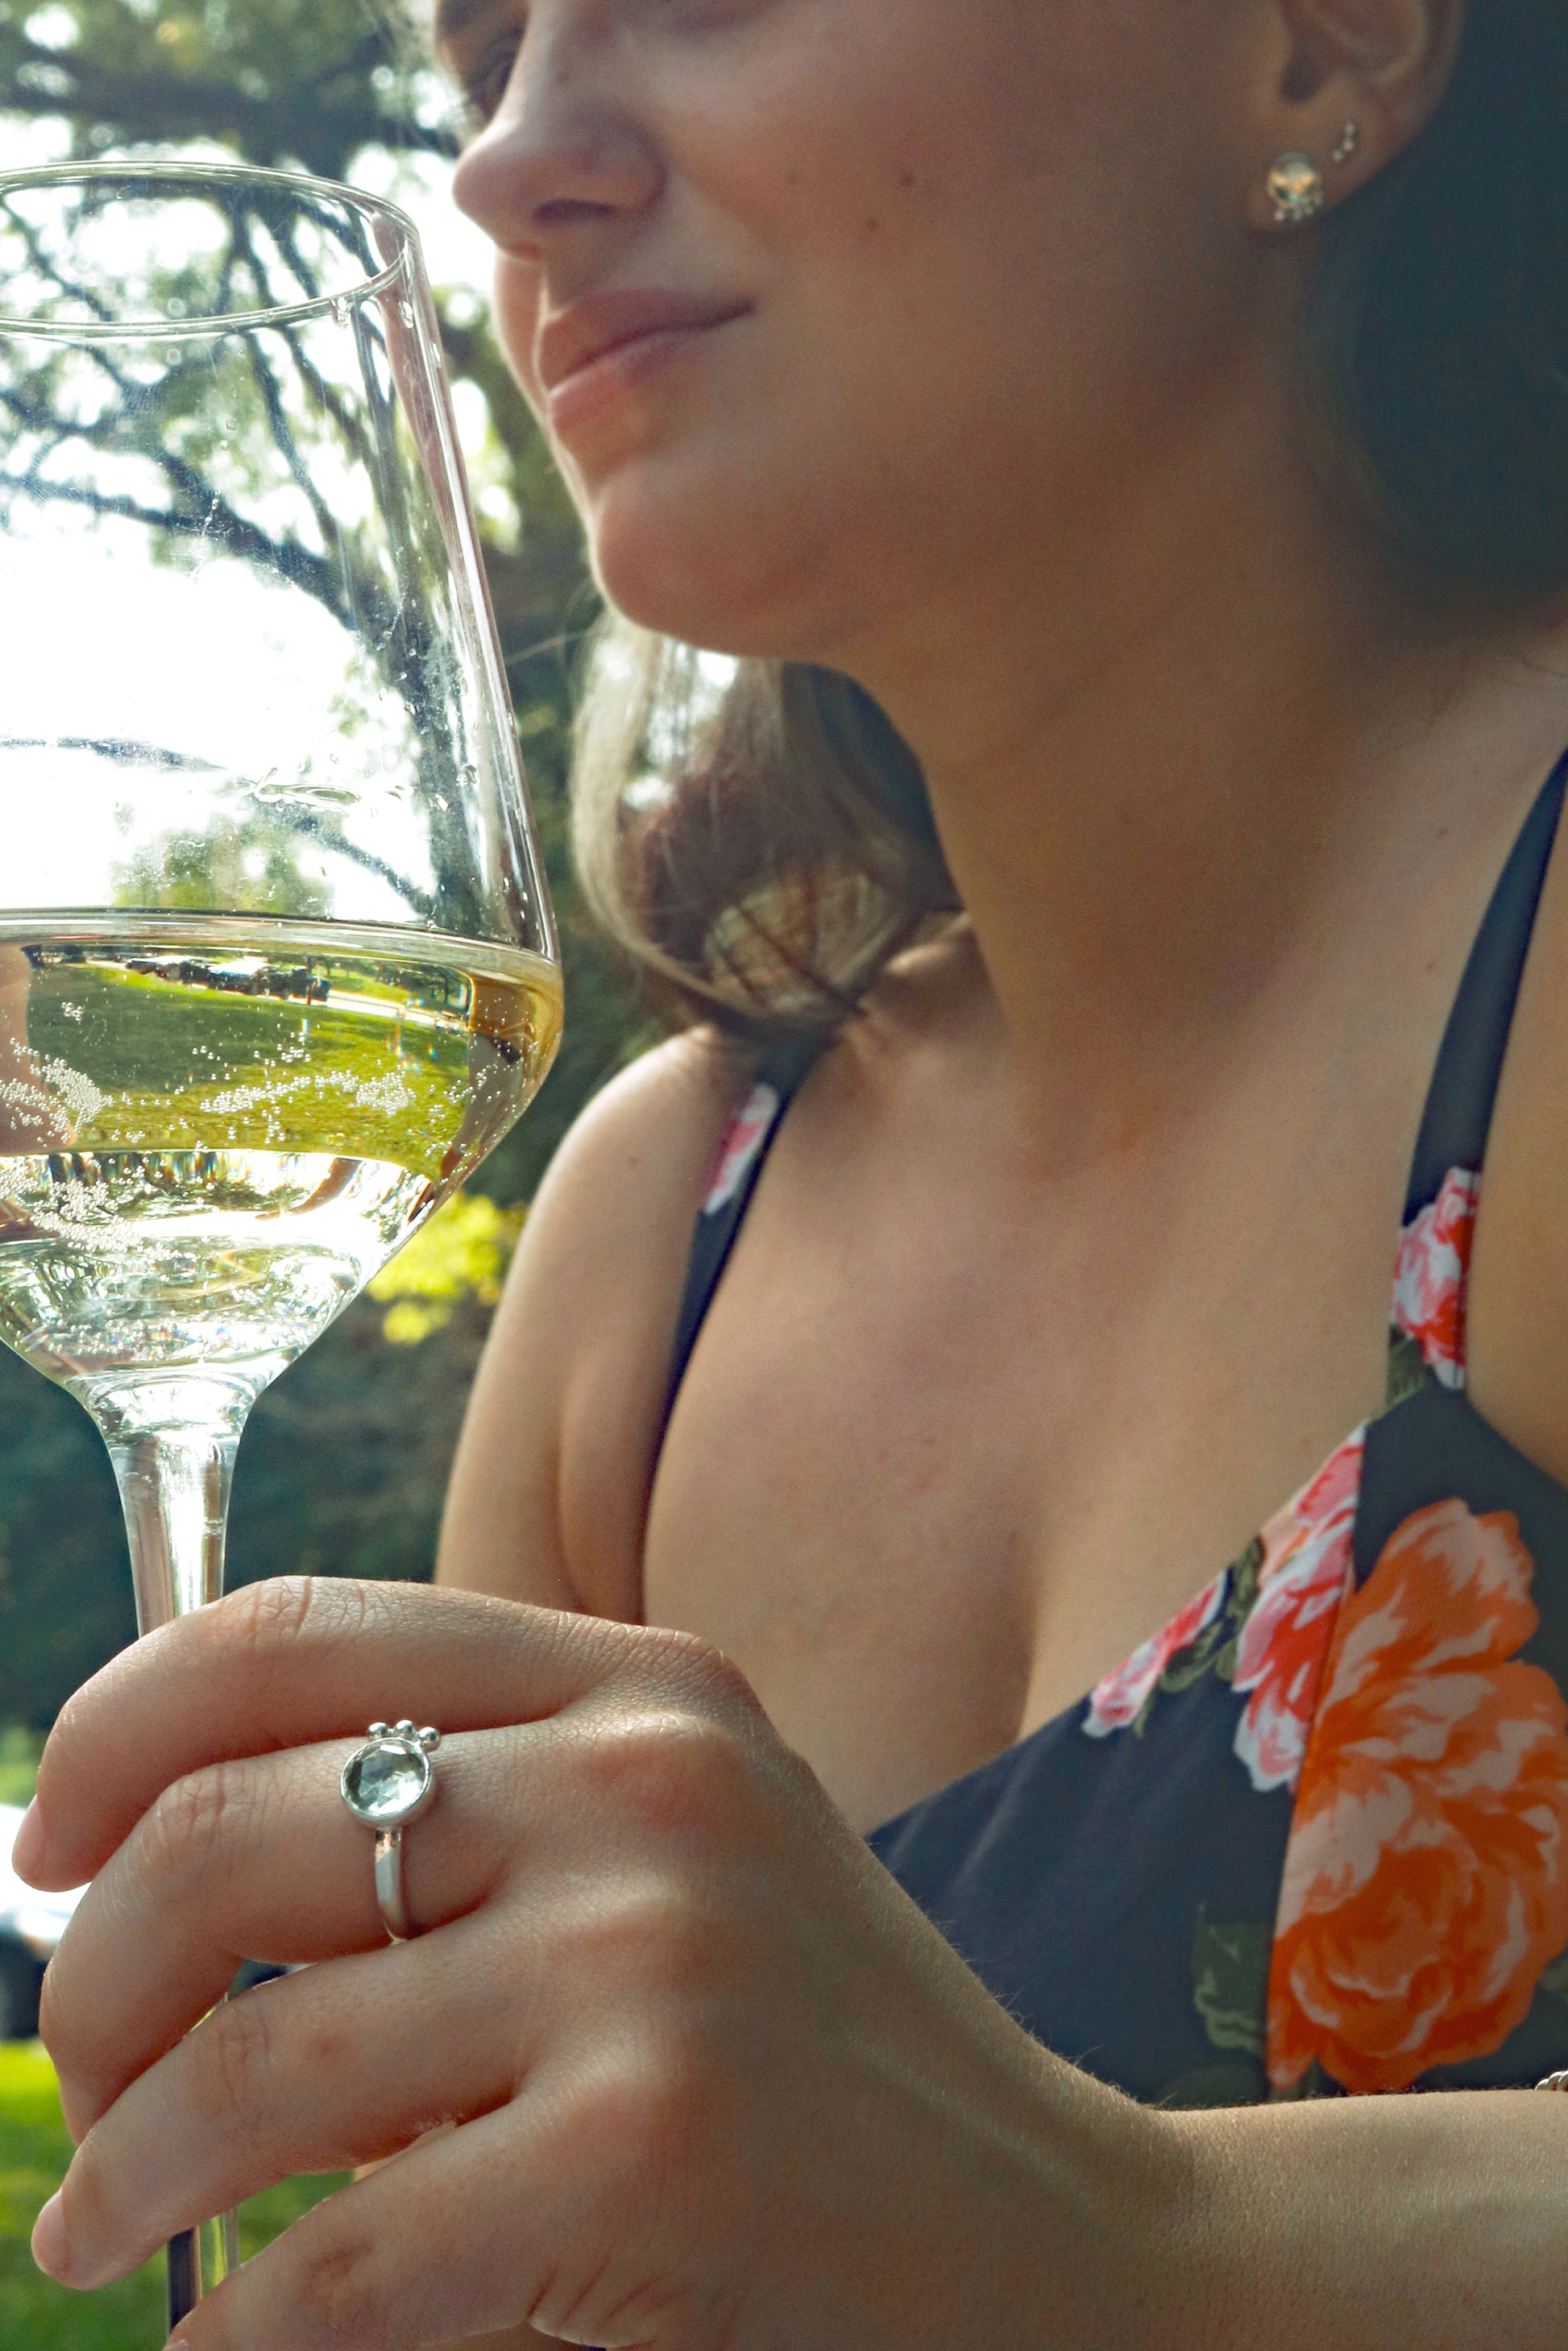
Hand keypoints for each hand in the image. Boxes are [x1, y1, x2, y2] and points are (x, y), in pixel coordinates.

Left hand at [13, 1578, 1184, 2350]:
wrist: (1055, 2238)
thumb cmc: (818, 2052)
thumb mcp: (673, 1853)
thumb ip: (476, 1810)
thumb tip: (161, 1850)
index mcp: (637, 1684)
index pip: (293, 1630)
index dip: (113, 1725)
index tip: (47, 1841)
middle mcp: (643, 1780)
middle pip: (224, 1835)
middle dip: (88, 1979)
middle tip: (78, 2079)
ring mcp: (655, 1956)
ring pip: (247, 2062)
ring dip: (124, 2168)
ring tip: (100, 2225)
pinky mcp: (655, 2148)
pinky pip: (338, 2260)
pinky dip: (235, 2328)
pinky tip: (224, 2343)